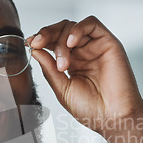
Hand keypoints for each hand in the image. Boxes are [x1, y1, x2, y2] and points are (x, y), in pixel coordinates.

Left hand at [27, 16, 142, 142]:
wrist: (114, 119)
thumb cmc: (91, 110)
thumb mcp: (62, 88)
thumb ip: (49, 68)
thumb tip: (34, 49)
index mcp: (72, 63)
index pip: (53, 42)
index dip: (40, 40)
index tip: (29, 44)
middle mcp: (84, 52)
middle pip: (61, 30)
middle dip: (46, 34)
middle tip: (37, 43)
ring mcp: (96, 47)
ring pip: (73, 26)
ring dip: (61, 40)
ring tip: (62, 64)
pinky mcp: (109, 43)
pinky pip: (91, 24)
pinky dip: (77, 29)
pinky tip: (70, 42)